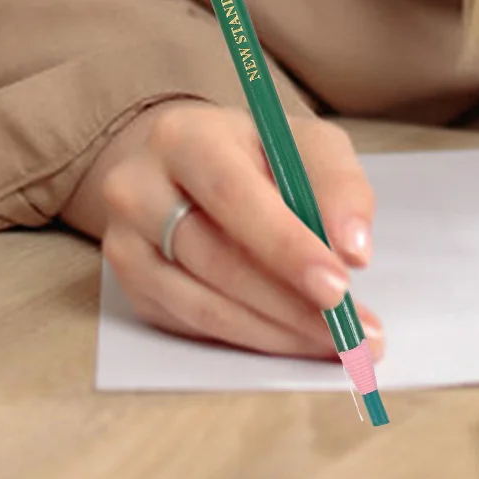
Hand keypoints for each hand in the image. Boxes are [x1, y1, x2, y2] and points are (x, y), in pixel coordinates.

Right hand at [63, 101, 381, 359]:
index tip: (340, 285)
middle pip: (216, 258)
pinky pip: (195, 325)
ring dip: (279, 332)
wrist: (184, 166)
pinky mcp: (134, 288)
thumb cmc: (253, 155)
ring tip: (338, 342)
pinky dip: (253, 339)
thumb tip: (353, 250)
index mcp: (183, 136)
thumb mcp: (302, 144)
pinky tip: (295, 339)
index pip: (231, 194)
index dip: (286, 245)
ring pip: (204, 303)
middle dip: (293, 302)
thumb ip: (337, 183)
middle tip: (353, 331)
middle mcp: (138, 187)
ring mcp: (126, 243)